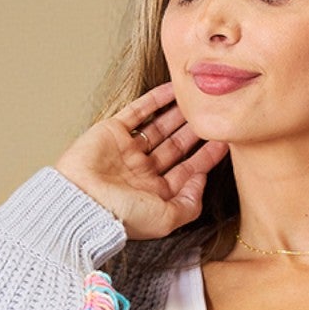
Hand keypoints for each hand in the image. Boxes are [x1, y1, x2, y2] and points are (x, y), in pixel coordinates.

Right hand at [55, 82, 228, 242]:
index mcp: (155, 194)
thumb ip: (190, 204)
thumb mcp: (166, 219)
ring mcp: (127, 151)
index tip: (225, 140)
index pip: (187, 171)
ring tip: (198, 100)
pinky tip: (174, 90)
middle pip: (176, 147)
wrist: (82, 201)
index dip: (207, 156)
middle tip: (214, 114)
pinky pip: (137, 111)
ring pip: (159, 127)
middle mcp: (142, 172)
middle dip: (195, 132)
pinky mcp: (111, 132)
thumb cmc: (122, 216)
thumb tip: (201, 179)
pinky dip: (155, 100)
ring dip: (179, 114)